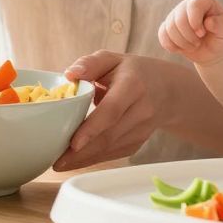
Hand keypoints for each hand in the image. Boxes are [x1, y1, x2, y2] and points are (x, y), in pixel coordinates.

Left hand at [52, 51, 169, 171]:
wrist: (167, 89)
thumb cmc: (132, 72)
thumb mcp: (112, 59)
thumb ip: (90, 64)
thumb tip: (69, 75)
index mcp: (133, 85)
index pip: (112, 110)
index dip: (92, 128)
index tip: (73, 143)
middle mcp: (142, 110)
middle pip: (109, 135)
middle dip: (81, 152)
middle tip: (56, 160)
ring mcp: (142, 129)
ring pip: (110, 149)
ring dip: (84, 159)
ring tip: (59, 163)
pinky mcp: (138, 142)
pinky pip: (113, 154)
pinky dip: (93, 159)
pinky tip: (76, 161)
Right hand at [157, 0, 222, 66]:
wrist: (215, 49)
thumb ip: (221, 24)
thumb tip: (209, 22)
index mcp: (203, 1)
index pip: (193, 6)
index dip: (195, 22)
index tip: (202, 33)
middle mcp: (187, 5)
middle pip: (178, 20)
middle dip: (188, 36)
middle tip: (198, 43)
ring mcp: (175, 16)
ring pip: (169, 29)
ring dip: (182, 43)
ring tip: (193, 45)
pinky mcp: (168, 28)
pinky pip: (162, 35)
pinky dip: (171, 45)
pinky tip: (181, 49)